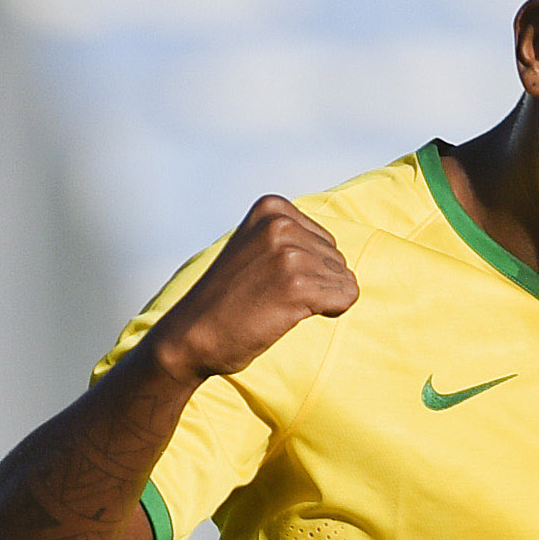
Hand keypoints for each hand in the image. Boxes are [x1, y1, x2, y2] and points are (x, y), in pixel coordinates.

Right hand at [151, 195, 357, 385]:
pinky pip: (345, 297)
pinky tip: (294, 314)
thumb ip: (291, 239)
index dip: (308, 269)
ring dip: (320, 300)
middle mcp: (281, 223)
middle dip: (316, 284)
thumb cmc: (228, 298)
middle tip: (274, 296)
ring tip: (279, 304)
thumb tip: (340, 258)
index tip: (272, 279)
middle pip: (337, 259)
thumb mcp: (256, 247)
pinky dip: (330, 311)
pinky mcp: (297, 285)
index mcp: (272, 207)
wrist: (193, 332)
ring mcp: (289, 253)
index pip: (326, 241)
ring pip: (343, 279)